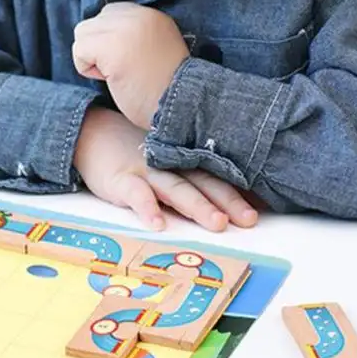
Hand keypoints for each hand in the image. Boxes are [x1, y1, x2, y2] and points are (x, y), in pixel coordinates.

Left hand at [72, 2, 189, 129]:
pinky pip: (79, 50)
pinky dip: (86, 68)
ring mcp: (124, 29)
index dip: (110, 39)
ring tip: (115, 74)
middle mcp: (138, 15)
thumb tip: (98, 37)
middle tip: (121, 70)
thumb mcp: (155, 49)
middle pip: (93, 23)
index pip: (109, 13)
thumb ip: (133, 35)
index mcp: (151, 15)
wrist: (181, 107)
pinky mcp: (111, 47)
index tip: (128, 60)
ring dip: (91, 57)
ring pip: (82, 33)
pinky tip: (109, 79)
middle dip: (98, 48)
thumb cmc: (164, 89)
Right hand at [73, 106, 258, 231]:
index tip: (264, 208)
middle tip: (249, 220)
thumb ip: (192, 175)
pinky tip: (157, 224)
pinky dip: (147, 208)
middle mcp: (170, 164)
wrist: (92, 133)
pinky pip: (135, 194)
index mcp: (183, 160)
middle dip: (227, 201)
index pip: (217, 175)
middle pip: (204, 182)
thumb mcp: (166, 158)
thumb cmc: (134, 152)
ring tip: (216, 223)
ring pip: (176, 188)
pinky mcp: (121, 180)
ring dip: (197, 205)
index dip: (240, 191)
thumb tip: (230, 202)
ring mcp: (146, 171)